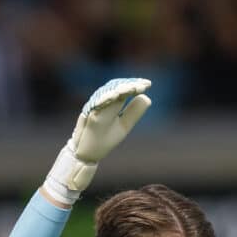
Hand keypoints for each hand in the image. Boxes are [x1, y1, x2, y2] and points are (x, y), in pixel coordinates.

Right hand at [42, 78, 151, 205]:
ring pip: (106, 93)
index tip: (148, 84)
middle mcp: (103, 102)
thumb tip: (147, 97)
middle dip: (129, 85)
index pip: (125, 89)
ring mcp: (95, 107)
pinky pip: (97, 104)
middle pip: (116, 87)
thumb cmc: (105, 138)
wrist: (88, 152)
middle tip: (142, 86)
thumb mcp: (123, 125)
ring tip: (132, 88)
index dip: (135, 85)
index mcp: (113, 105)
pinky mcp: (88, 114)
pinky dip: (106, 98)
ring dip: (119, 89)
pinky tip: (116, 95)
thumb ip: (133, 112)